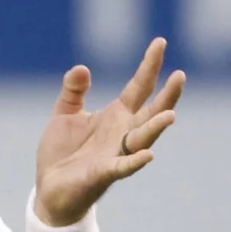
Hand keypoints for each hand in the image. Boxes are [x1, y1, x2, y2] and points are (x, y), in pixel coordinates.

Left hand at [34, 37, 184, 225]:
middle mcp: (123, 133)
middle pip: (152, 111)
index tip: (160, 42)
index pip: (139, 87)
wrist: (50, 188)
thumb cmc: (62, 152)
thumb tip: (82, 68)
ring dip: (156, 128)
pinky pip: (123, 167)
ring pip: (143, 139)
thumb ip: (74, 91)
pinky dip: (134, 162)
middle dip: (167, 96)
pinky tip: (147, 155)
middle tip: (180, 76)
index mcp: (116, 116)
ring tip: (170, 114)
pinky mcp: (104, 173)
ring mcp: (116, 153)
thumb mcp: (65, 114)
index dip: (150, 65)